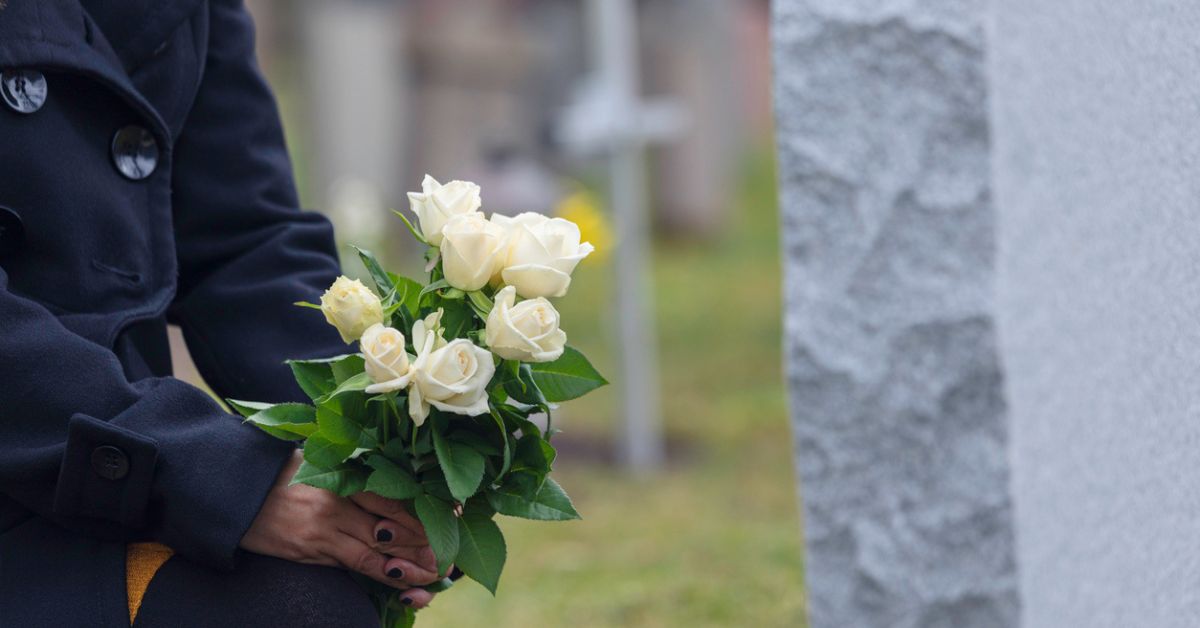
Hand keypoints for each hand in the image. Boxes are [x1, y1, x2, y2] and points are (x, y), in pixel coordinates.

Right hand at [240, 451, 439, 607]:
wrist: (231, 490)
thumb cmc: (278, 471)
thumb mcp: (318, 462)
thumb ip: (352, 473)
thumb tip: (392, 484)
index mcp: (344, 473)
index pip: (395, 493)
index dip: (426, 506)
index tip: (454, 512)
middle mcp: (338, 501)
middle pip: (394, 524)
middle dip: (426, 541)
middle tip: (452, 553)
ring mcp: (324, 529)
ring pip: (379, 550)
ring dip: (411, 564)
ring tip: (436, 574)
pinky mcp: (311, 550)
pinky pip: (355, 565)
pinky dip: (383, 574)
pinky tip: (404, 583)